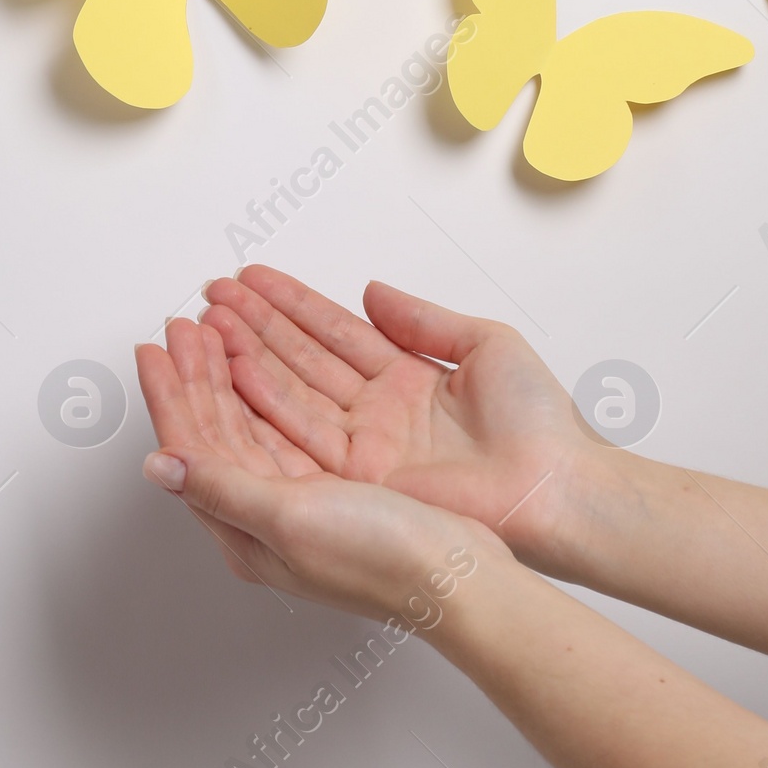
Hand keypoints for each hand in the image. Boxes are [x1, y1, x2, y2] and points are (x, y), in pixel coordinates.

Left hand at [136, 316, 501, 628]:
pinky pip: (283, 423)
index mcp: (245, 531)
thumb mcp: (289, 519)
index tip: (155, 350)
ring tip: (212, 330)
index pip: (189, 449)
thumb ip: (221, 487)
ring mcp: (299, 497)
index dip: (169, 394)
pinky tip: (259, 364)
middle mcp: (265, 514)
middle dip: (194, 374)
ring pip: (247, 420)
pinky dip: (265, 386)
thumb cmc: (381, 561)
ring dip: (225, 373)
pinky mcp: (331, 482)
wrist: (454, 575)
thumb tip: (160, 466)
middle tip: (181, 327)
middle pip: (214, 430)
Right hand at [200, 268, 597, 570]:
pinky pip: (301, 432)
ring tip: (208, 324)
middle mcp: (378, 413)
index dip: (291, 305)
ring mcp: (365, 447)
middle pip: (302, 359)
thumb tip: (372, 291)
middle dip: (254, 325)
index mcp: (407, 380)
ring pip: (291, 391)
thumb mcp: (484, 344)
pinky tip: (233, 371)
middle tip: (212, 295)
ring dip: (247, 356)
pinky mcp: (360, 477)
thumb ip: (421, 318)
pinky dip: (264, 400)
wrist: (558, 487)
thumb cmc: (540, 423)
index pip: (335, 332)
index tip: (251, 280)